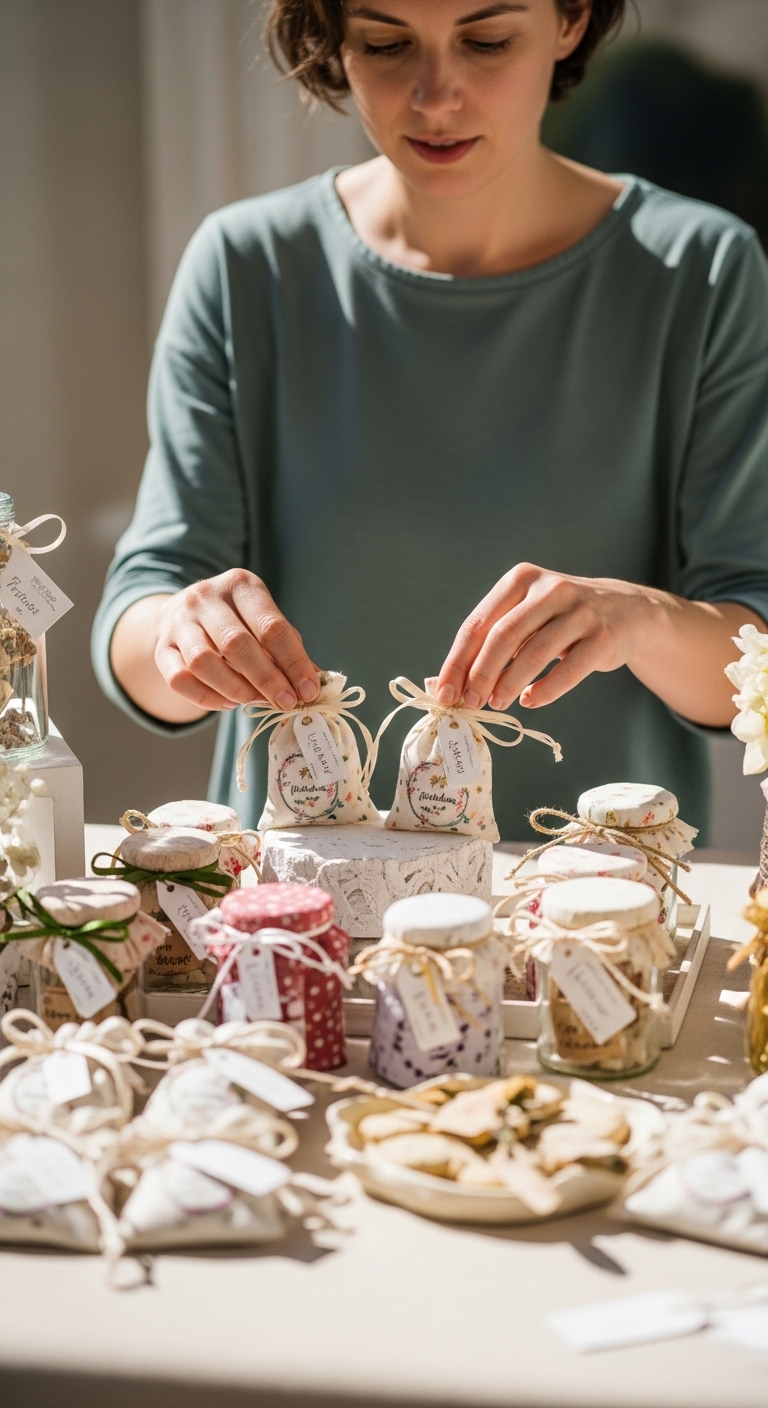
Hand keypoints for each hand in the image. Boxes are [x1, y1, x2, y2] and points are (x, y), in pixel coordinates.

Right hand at [152, 569, 320, 713]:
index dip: (292, 662)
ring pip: (204, 663)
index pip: (271, 626)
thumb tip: (317, 683)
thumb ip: (290, 650)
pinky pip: (180, 680)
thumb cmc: (237, 621)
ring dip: (235, 689)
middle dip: (266, 680)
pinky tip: (227, 703)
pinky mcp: (162, 647)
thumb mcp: (265, 622)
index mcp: (241, 585)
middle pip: (237, 644)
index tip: (307, 691)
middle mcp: (205, 597)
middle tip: (285, 702)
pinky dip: (207, 698)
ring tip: (254, 701)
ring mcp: (178, 621)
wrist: (182, 613)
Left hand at [436, 563, 655, 710]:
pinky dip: (545, 690)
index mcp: (521, 580)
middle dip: (481, 674)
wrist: (626, 612)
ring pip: (535, 652)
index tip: (445, 691)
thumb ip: (494, 640)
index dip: (458, 660)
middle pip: (504, 636)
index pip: (479, 623)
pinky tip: (530, 700)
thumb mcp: (528, 615)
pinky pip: (569, 669)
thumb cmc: (561, 619)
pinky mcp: (603, 637)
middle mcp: (550, 589)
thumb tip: (451, 682)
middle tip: (469, 702)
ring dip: (509, 683)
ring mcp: (580, 611)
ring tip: (497, 703)